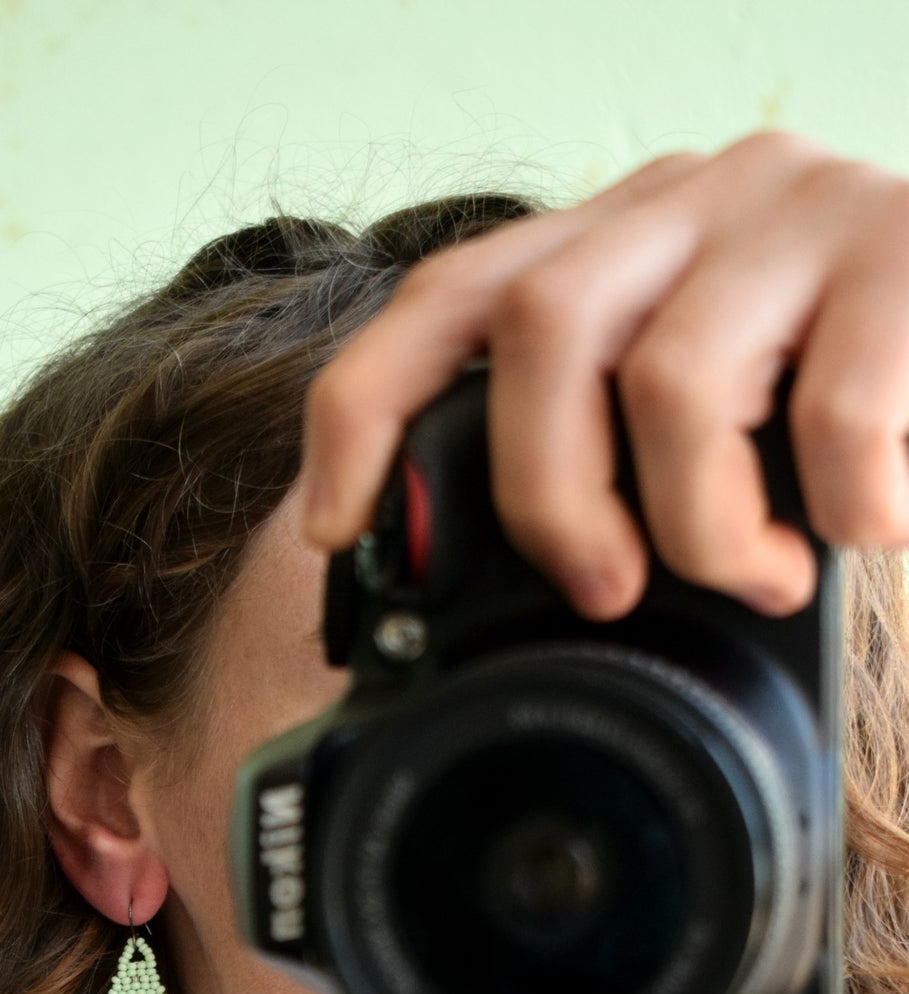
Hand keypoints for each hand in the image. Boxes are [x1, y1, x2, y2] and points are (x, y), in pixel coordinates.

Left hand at [300, 130, 908, 618]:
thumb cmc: (852, 398)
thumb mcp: (708, 420)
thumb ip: (612, 456)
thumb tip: (501, 598)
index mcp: (622, 239)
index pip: (448, 295)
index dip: (366, 410)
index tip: (338, 531)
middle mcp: (696, 197)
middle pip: (541, 330)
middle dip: (549, 496)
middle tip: (601, 589)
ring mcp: (799, 210)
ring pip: (673, 377)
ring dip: (701, 526)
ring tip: (758, 573)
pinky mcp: (908, 245)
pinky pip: (834, 406)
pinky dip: (836, 504)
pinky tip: (865, 529)